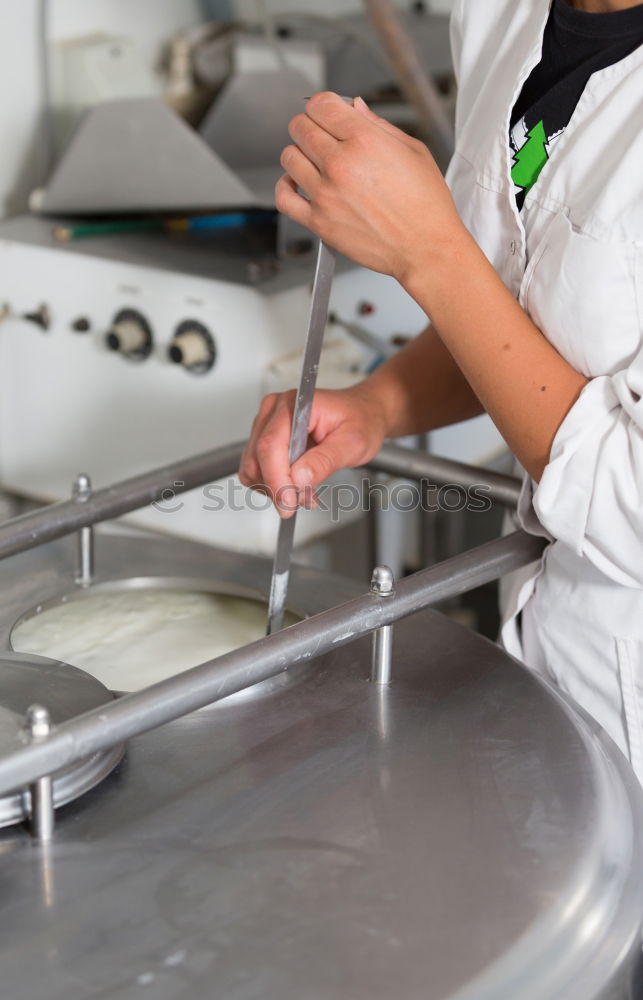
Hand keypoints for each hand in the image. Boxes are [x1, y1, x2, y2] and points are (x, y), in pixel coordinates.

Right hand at [238, 384, 387, 517]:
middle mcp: (274, 410)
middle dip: (278, 487)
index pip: (270, 445)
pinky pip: (258, 469)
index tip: (289, 503)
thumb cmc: (361, 420)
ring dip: (276, 487)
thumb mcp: (353, 443)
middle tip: (305, 500)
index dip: (276, 479)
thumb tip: (298, 479)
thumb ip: (325, 461)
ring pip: (253, 467)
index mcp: (295, 405)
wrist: (363, 413)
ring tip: (306, 491)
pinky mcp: (266, 438)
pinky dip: (274, 483)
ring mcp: (267, 423)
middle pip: (257, 458)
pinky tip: (297, 484)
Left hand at [276, 92, 464, 291]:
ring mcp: (326, 194)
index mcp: (365, 141)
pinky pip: (284, 196)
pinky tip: (299, 183)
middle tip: (321, 134)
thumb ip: (378, 125)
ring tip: (314, 160)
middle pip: (300, 127)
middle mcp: (340, 165)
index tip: (327, 111)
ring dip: (299, 153)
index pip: (321, 105)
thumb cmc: (426, 206)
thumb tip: (355, 108)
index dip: (322, 104)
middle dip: (309, 125)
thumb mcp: (413, 151)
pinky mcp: (319, 221)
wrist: (425, 248)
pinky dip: (286, 186)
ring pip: (289, 157)